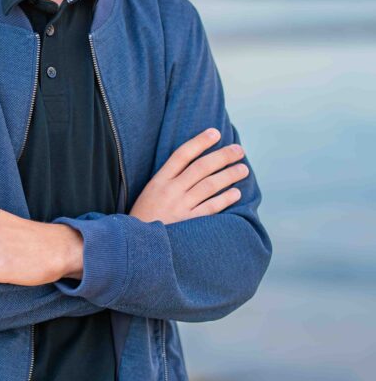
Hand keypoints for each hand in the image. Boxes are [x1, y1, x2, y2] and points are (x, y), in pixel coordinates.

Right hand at [129, 128, 248, 224]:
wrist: (137, 248)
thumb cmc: (145, 219)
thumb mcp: (150, 194)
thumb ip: (169, 180)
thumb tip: (195, 165)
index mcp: (158, 181)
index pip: (181, 154)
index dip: (199, 142)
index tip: (215, 132)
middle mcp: (170, 191)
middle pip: (200, 167)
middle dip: (222, 156)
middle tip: (239, 150)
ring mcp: (179, 208)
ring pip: (209, 185)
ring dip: (229, 175)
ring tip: (243, 169)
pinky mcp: (188, 225)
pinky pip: (211, 208)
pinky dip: (225, 199)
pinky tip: (236, 193)